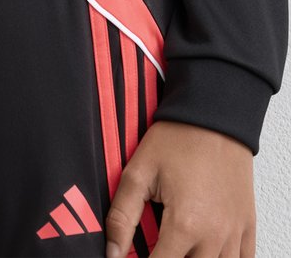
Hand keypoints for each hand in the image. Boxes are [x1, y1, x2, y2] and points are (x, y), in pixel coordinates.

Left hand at [105, 120, 255, 257]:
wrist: (214, 115)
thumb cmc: (178, 138)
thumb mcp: (139, 171)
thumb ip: (122, 216)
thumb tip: (112, 252)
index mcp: (185, 225)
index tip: (135, 256)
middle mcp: (214, 237)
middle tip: (158, 245)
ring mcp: (234, 234)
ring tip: (179, 246)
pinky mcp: (247, 226)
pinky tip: (206, 250)